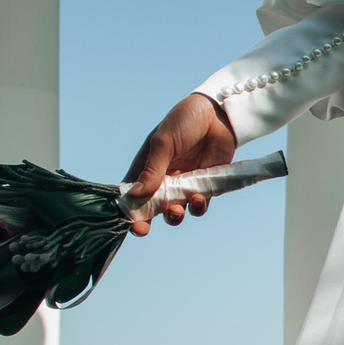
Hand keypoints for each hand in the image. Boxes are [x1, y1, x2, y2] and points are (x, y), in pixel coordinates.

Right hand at [122, 93, 236, 233]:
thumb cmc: (184, 122)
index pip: (132, 192)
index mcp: (146, 166)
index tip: (126, 222)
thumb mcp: (163, 143)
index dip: (127, 209)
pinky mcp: (204, 186)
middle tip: (143, 230)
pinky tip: (198, 199)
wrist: (218, 114)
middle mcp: (162, 179)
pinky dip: (197, 208)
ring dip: (173, 216)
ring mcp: (183, 184)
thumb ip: (152, 170)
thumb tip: (136, 196)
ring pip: (174, 211)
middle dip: (145, 221)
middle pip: (151, 207)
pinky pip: (198, 206)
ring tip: (176, 211)